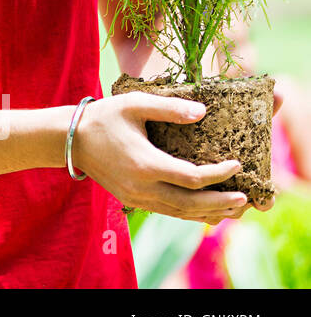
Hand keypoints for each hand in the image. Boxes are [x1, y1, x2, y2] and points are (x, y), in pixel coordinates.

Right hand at [71, 94, 254, 223]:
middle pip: (191, 203)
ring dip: (209, 213)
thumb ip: (169, 108)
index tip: (237, 163)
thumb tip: (203, 112)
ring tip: (233, 209)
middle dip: (221, 202)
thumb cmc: (103, 117)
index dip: (219, 173)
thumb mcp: (134, 104)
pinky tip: (205, 209)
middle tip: (245, 198)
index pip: (193, 177)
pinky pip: (168, 211)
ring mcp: (137, 197)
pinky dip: (190, 213)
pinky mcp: (133, 200)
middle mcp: (143, 187)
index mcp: (146, 164)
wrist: (71, 140)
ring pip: (181, 213)